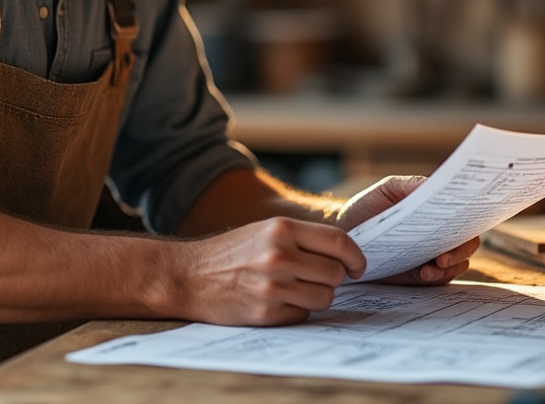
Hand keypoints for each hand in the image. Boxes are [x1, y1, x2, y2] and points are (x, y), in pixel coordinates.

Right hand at [171, 217, 366, 325]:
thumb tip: (344, 256)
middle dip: (332, 278)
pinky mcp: (266, 312)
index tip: (357, 267)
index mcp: (282, 228)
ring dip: (316, 296)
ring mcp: (273, 286)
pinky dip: (296, 311)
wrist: (188, 275)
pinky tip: (277, 301)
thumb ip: (303, 238)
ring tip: (295, 289)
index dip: (355, 257)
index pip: (339, 242)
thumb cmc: (231, 252)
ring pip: (324, 298)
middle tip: (315, 278)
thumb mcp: (266, 230)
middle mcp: (280, 255)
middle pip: (335, 273)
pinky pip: (303, 315)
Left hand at [331, 175, 479, 286]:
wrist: (344, 234)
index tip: (466, 219)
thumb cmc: (367, 208)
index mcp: (436, 211)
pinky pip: (438, 278)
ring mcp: (432, 255)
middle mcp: (439, 233)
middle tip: (445, 254)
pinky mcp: (421, 275)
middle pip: (467, 242)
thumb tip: (436, 185)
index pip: (463, 214)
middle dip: (461, 249)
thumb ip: (412, 186)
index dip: (471, 216)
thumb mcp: (388, 190)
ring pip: (457, 264)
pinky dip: (435, 277)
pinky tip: (424, 273)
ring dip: (450, 266)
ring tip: (433, 266)